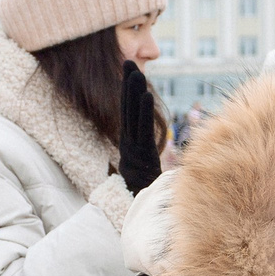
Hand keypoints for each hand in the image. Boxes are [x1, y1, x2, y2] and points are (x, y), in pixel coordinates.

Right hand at [118, 61, 161, 192]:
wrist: (140, 214)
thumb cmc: (145, 194)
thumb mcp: (145, 171)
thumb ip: (145, 155)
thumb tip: (147, 142)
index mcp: (129, 144)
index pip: (128, 112)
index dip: (128, 91)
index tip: (129, 71)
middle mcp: (128, 144)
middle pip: (128, 109)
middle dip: (128, 84)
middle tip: (127, 61)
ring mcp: (133, 149)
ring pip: (133, 117)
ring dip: (133, 93)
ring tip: (136, 73)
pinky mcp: (140, 156)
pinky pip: (142, 130)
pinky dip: (144, 112)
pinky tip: (146, 95)